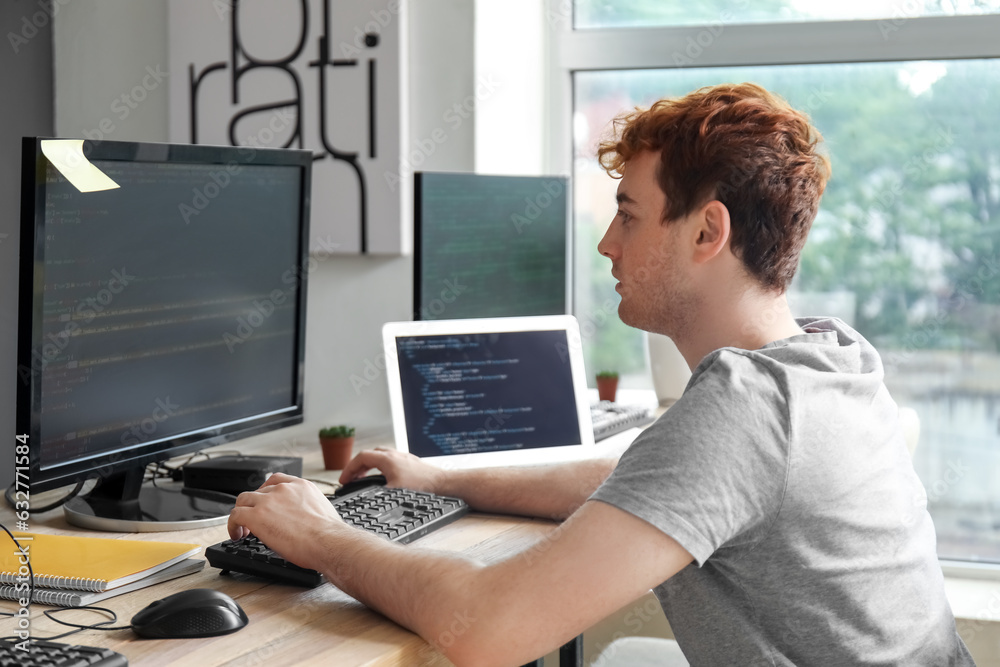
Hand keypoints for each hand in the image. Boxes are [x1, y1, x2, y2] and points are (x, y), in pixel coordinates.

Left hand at [227, 473, 342, 569]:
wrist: (327, 542)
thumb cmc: (329, 534)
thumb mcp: (322, 511)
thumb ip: (308, 508)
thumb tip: (303, 520)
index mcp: (302, 486)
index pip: (276, 481)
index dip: (266, 492)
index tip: (265, 503)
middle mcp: (283, 489)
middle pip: (258, 491)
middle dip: (253, 504)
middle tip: (253, 519)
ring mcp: (268, 501)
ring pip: (243, 500)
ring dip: (241, 513)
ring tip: (243, 528)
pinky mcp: (256, 516)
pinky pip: (235, 515)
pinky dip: (232, 525)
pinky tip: (237, 534)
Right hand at [339, 447, 443, 492]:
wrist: (444, 484)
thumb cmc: (423, 486)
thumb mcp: (394, 492)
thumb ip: (376, 494)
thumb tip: (363, 500)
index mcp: (387, 459)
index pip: (361, 458)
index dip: (348, 469)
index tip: (343, 480)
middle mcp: (395, 455)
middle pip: (369, 455)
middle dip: (358, 466)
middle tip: (351, 478)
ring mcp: (403, 458)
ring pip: (380, 457)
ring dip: (369, 466)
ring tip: (364, 478)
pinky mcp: (411, 464)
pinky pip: (390, 462)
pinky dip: (381, 469)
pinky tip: (384, 479)